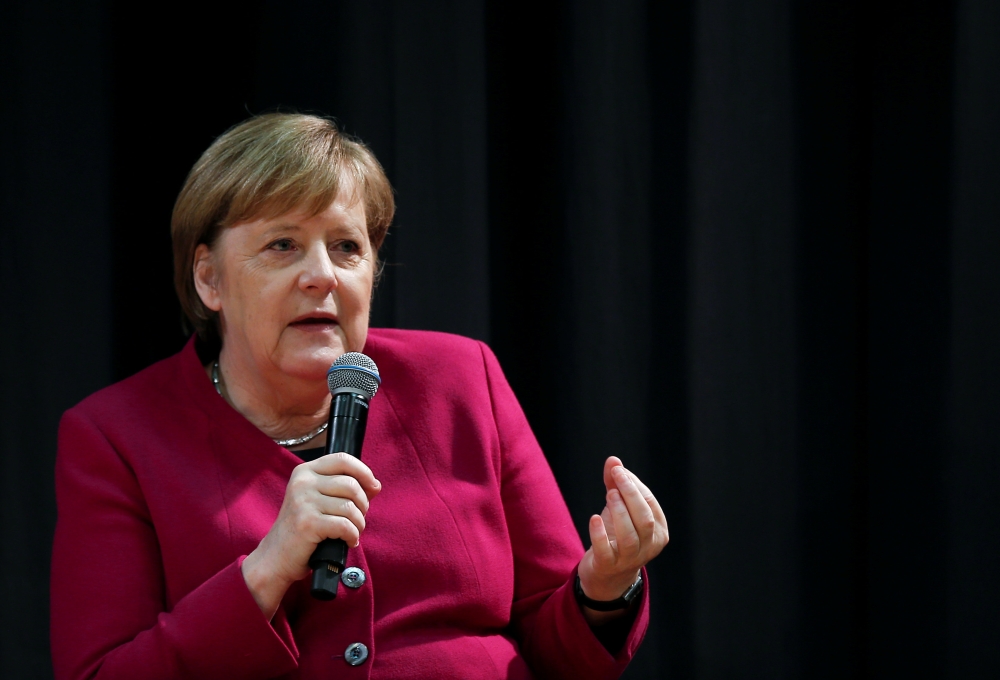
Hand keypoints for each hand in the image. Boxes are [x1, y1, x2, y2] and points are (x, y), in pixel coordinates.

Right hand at [242, 452, 380, 617]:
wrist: (276, 557)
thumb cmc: (303, 528)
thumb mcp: (319, 500)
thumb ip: (344, 489)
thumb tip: (375, 486)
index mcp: (305, 471)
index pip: (343, 459)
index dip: (364, 472)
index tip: (373, 488)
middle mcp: (302, 482)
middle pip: (351, 485)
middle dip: (363, 505)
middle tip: (356, 519)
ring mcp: (303, 502)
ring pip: (350, 507)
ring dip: (359, 523)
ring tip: (352, 532)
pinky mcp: (307, 523)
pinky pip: (345, 525)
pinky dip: (353, 535)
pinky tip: (348, 541)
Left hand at [577, 457, 667, 616]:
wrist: (607, 574)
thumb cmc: (616, 534)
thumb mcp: (618, 508)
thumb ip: (615, 484)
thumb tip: (613, 460)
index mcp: (658, 530)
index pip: (649, 503)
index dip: (634, 485)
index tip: (618, 470)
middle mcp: (649, 546)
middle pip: (644, 519)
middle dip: (630, 494)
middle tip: (616, 476)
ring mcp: (630, 559)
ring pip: (629, 536)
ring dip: (619, 512)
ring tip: (609, 494)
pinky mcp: (609, 567)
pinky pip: (606, 552)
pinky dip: (599, 534)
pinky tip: (594, 518)